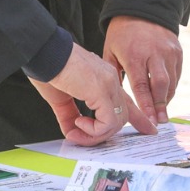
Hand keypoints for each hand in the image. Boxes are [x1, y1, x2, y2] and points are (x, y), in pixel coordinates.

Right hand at [30, 44, 155, 145]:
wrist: (42, 53)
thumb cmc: (48, 69)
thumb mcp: (62, 98)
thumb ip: (70, 115)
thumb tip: (74, 133)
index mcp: (105, 79)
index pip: (127, 102)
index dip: (138, 118)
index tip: (147, 129)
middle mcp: (111, 80)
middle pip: (123, 116)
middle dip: (106, 134)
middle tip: (81, 137)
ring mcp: (108, 84)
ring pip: (116, 123)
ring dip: (95, 135)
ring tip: (75, 131)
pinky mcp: (100, 90)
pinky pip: (107, 122)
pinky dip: (93, 131)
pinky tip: (78, 123)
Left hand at [102, 16, 182, 125]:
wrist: (141, 9)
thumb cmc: (121, 34)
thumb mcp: (111, 51)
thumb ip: (114, 75)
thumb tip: (117, 100)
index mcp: (134, 54)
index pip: (142, 85)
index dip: (147, 105)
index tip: (149, 121)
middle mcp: (154, 53)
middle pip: (161, 85)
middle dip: (161, 106)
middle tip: (160, 122)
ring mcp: (168, 51)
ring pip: (171, 81)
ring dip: (167, 98)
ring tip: (161, 113)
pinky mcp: (177, 50)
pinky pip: (177, 74)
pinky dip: (172, 86)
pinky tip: (165, 96)